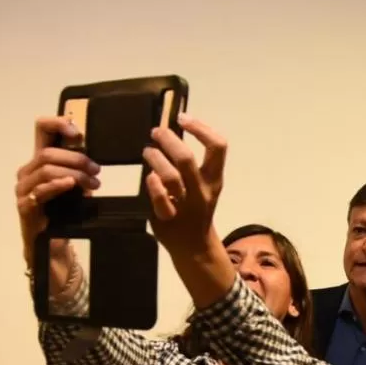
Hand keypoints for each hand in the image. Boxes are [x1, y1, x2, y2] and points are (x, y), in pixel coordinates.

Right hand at [15, 117, 99, 289]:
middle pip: (47, 152)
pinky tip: (71, 184)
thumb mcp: (76, 186)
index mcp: (39, 162)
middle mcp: (27, 172)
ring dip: (74, 173)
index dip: (58, 124)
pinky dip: (57, 185)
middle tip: (96, 171)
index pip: (41, 130)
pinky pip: (40, 191)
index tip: (78, 133)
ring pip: (46, 169)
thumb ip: (79, 169)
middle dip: (76, 158)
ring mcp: (23, 189)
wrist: (52, 245)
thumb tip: (95, 155)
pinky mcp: (24, 206)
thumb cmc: (64, 215)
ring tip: (93, 183)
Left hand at [143, 114, 226, 259]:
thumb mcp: (204, 185)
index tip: (183, 118)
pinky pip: (160, 199)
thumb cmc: (196, 209)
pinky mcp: (168, 218)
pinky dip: (152, 185)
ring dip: (155, 159)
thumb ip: (191, 164)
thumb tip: (170, 133)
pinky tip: (149, 177)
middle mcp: (202, 191)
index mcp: (214, 179)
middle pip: (187, 158)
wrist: (195, 246)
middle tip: (156, 132)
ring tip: (147, 151)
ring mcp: (186, 206)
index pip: (218, 147)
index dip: (201, 128)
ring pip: (170, 177)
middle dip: (168, 140)